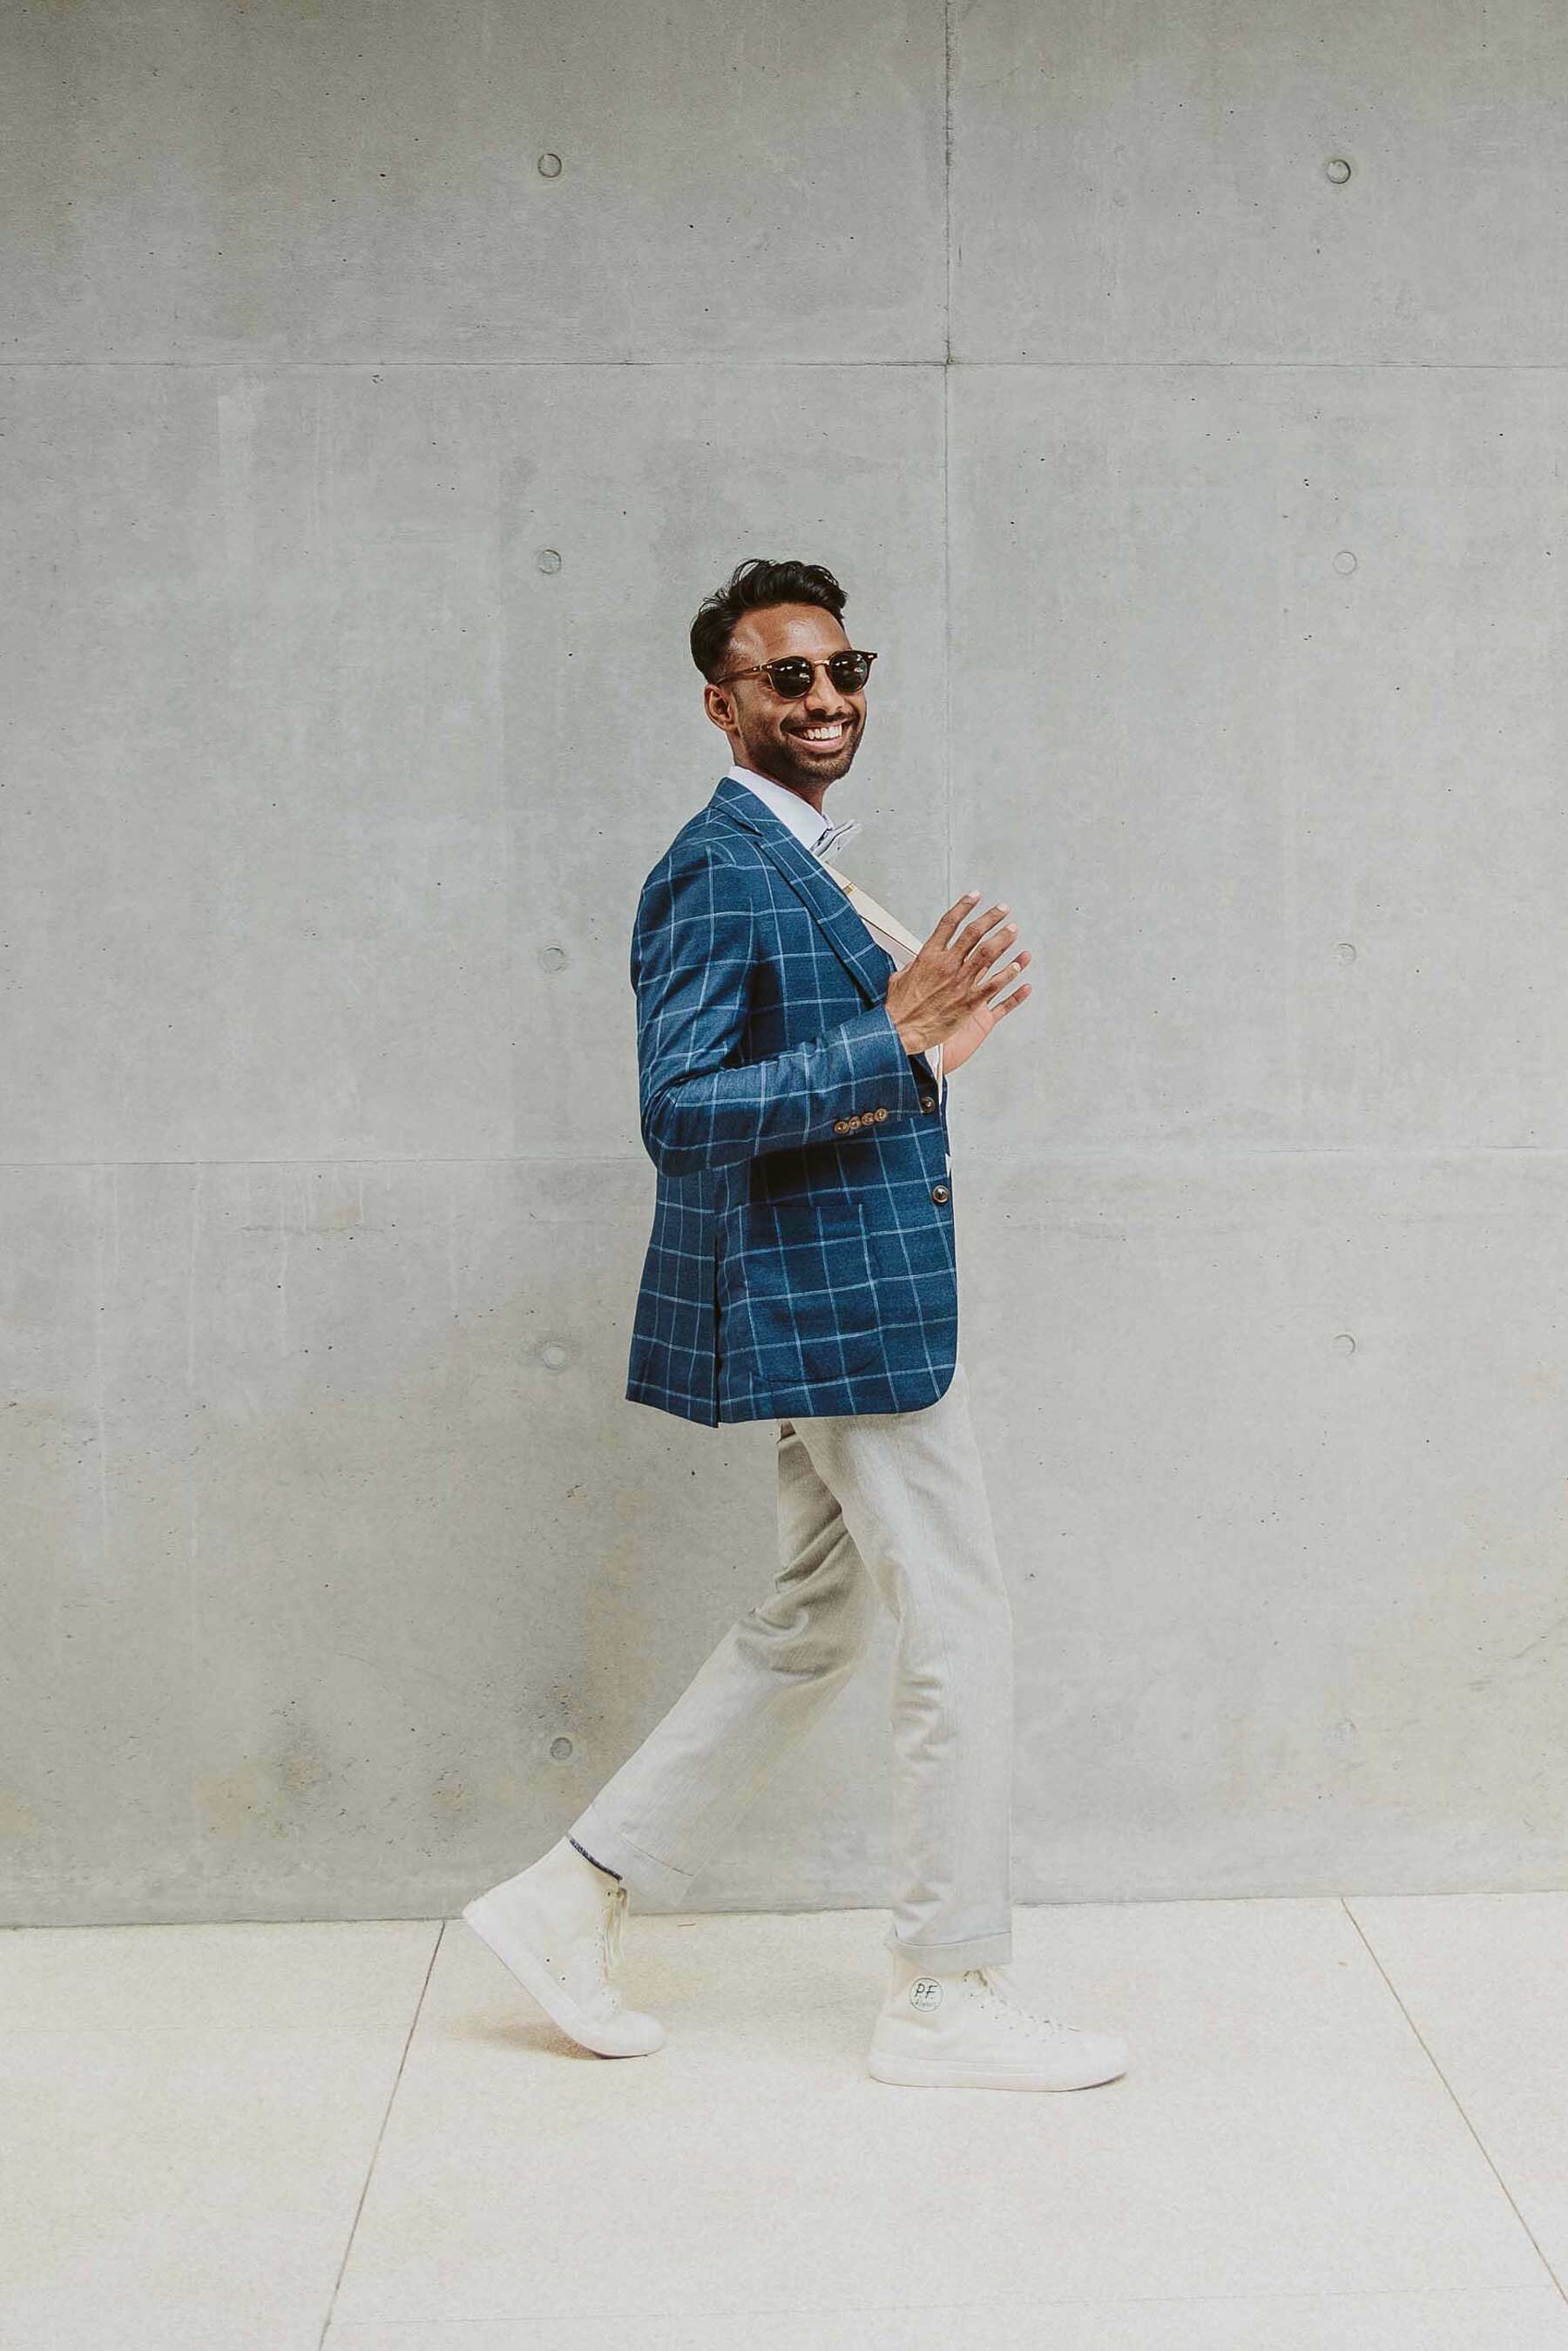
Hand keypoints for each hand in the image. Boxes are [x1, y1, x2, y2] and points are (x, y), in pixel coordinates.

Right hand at [885, 891, 1031, 1063]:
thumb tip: (914, 962)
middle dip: (991, 918)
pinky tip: (1018, 965)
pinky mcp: (970, 1002)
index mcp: (929, 956)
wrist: (901, 1032)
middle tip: (1003, 910)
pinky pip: (995, 984)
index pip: (949, 923)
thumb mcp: (899, 979)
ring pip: (988, 954)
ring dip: (1003, 939)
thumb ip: (912, 966)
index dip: (964, 906)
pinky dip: (1009, 974)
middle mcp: (947, 965)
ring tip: (1013, 930)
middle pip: (974, 933)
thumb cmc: (899, 1009)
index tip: (975, 897)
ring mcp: (960, 982)